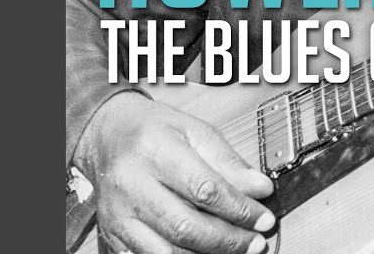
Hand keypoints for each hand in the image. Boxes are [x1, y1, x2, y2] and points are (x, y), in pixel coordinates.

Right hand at [75, 92, 275, 253]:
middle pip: (186, 227)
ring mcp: (118, 214)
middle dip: (228, 240)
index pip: (204, 189)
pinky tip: (204, 253)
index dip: (239, 209)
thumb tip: (260, 189)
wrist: (109, 136)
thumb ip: (229, 162)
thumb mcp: (196, 131)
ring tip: (237, 249)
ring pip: (168, 251)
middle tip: (256, 242)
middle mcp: (131, 184)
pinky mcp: (112, 234)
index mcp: (154, 150)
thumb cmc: (155, 130)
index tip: (264, 218)